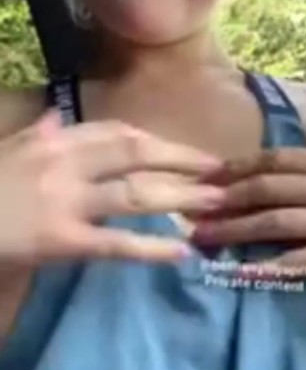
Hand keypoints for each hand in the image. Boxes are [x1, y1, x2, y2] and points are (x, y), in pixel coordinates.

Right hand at [0, 112, 225, 264]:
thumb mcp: (8, 150)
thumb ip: (36, 134)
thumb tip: (53, 116)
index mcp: (55, 139)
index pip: (119, 133)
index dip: (159, 143)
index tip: (189, 152)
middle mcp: (66, 162)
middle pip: (137, 155)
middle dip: (183, 161)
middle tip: (221, 172)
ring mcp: (66, 201)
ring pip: (135, 195)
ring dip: (181, 198)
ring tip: (215, 205)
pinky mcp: (62, 240)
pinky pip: (116, 243)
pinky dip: (152, 248)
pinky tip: (182, 253)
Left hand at [191, 101, 305, 283]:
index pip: (276, 159)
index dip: (237, 167)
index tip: (206, 175)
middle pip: (267, 189)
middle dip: (224, 198)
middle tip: (189, 207)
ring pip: (275, 222)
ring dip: (234, 230)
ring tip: (202, 238)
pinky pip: (299, 260)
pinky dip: (269, 266)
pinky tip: (241, 272)